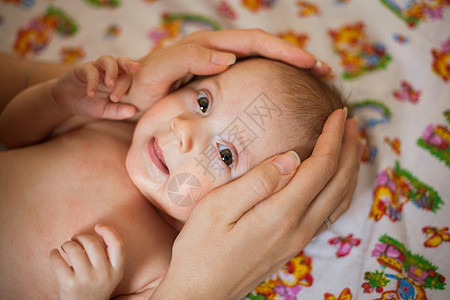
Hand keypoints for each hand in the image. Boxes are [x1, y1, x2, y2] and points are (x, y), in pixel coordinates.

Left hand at [49, 225, 124, 299]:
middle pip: (92, 243)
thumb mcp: (110, 273)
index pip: (118, 245)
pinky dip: (54, 254)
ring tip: (65, 247)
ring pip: (75, 249)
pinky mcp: (70, 285)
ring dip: (67, 244)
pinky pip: (58, 261)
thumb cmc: (95, 285)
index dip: (108, 232)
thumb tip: (96, 229)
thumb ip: (108, 255)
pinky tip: (54, 254)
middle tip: (75, 239)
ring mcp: (87, 280)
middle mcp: (104, 275)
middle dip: (81, 237)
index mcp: (116, 271)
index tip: (98, 227)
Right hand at [52, 55, 139, 119]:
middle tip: (136, 68)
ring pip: (107, 60)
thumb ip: (119, 111)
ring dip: (112, 70)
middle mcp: (108, 71)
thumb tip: (134, 111)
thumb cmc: (90, 103)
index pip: (128, 76)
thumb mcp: (105, 110)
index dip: (126, 85)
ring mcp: (96, 68)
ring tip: (110, 84)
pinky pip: (90, 70)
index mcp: (117, 79)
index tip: (117, 99)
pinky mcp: (82, 69)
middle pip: (121, 61)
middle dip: (129, 63)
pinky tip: (91, 94)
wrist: (67, 101)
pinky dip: (92, 81)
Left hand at [126, 29, 330, 116]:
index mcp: (207, 47)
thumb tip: (228, 58)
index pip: (255, 42)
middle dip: (295, 57)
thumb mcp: (159, 74)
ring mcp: (217, 62)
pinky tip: (282, 92)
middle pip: (265, 47)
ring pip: (260, 60)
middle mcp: (216, 50)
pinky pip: (249, 73)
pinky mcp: (216, 76)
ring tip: (313, 80)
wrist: (127, 94)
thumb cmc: (140, 88)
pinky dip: (269, 79)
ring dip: (286, 67)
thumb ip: (188, 61)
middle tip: (324, 71)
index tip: (310, 64)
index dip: (284, 51)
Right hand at [151, 109, 360, 299]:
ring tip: (354, 146)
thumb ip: (259, 181)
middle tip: (352, 122)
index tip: (339, 114)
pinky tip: (336, 181)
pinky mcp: (293, 246)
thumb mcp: (219, 208)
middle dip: (349, 149)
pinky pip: (330, 213)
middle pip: (338, 182)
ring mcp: (299, 240)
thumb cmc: (201, 247)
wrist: (200, 292)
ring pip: (339, 199)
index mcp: (281, 213)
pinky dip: (341, 190)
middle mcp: (299, 228)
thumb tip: (293, 156)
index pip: (321, 167)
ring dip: (350, 169)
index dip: (334, 138)